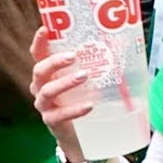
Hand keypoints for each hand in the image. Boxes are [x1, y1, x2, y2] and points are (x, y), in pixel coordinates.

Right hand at [29, 27, 91, 160]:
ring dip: (65, 82)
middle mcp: (41, 86)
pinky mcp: (51, 121)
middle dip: (55, 62)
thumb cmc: (84, 97)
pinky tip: (89, 105)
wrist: (80, 133)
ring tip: (84, 76)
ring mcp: (44, 105)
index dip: (39, 42)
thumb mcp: (89, 78)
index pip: (39, 54)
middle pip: (40, 70)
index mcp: (49, 72)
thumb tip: (124, 41)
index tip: (45, 29)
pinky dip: (74, 109)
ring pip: (47, 91)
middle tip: (73, 56)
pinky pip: (58, 115)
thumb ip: (98, 62)